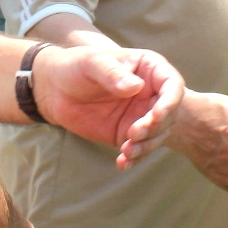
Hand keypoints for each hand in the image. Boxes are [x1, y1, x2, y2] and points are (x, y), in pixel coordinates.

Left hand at [32, 44, 185, 167]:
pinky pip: (139, 149)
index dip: (170, 102)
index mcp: (149, 69)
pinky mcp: (128, 133)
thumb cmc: (76, 67)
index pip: (172, 85)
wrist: (55, 89)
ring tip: (126, 151)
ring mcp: (141, 115)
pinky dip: (134, 158)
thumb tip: (135, 87)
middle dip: (155, 128)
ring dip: (146, 146)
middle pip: (169, 114)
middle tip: (132, 134)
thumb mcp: (92, 64)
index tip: (156, 116)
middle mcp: (151, 93)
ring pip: (158, 135)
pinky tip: (122, 163)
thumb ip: (113, 74)